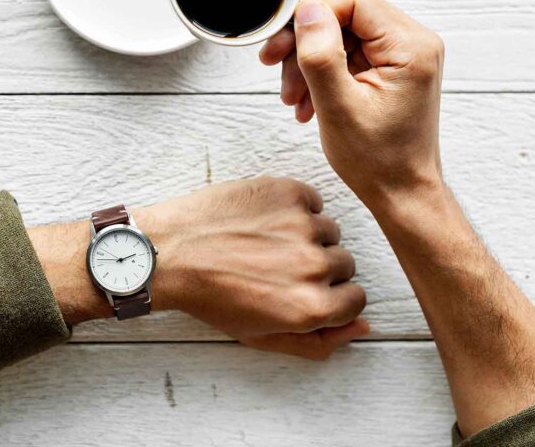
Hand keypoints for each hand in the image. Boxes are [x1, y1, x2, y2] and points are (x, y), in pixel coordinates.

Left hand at [137, 176, 367, 359]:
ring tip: (265, 242)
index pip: (356, 299)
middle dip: (317, 267)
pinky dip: (294, 208)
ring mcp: (302, 225)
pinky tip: (263, 220)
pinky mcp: (288, 192)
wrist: (170, 251)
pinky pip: (312, 200)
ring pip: (329, 231)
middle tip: (276, 267)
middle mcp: (313, 266)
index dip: (331, 296)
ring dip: (306, 236)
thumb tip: (364, 327)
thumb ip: (319, 342)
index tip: (303, 290)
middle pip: (345, 264)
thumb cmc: (211, 296)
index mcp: (311, 307)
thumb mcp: (262, 336)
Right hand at [259, 0, 445, 213]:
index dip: (310, 15)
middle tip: (275, 66)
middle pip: (344, 14)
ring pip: (341, 33)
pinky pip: (348, 52)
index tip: (283, 43)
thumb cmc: (379, 161)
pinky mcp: (392, 67)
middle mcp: (413, 43)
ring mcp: (403, 55)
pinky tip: (307, 100)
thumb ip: (321, 54)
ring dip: (309, 61)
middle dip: (305, 42)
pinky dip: (322, 72)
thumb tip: (308, 11)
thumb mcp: (339, 107)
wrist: (401, 193)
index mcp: (410, 47)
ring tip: (292, 97)